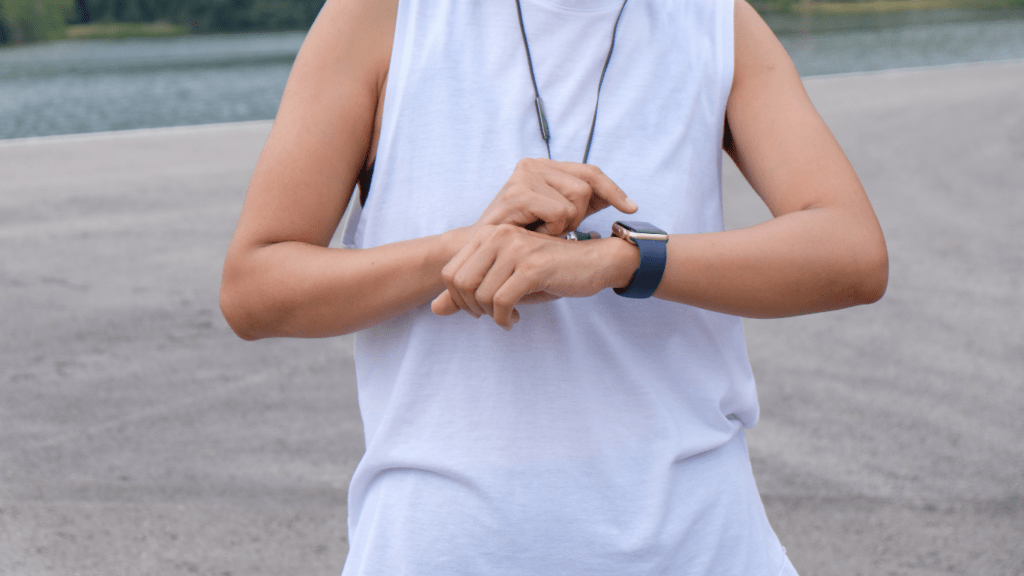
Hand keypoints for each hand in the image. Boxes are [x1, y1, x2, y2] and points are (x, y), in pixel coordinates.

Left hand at [431, 225, 634, 329]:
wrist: (594, 263)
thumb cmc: (548, 272)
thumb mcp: (504, 281)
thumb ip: (468, 293)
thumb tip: (434, 310)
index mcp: (489, 234)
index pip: (449, 272)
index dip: (457, 299)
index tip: (478, 308)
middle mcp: (499, 235)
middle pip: (460, 284)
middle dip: (470, 309)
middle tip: (490, 316)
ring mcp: (515, 249)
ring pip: (480, 294)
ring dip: (491, 316)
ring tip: (506, 319)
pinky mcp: (532, 267)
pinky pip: (501, 301)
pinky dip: (504, 318)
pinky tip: (514, 320)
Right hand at [476, 158, 636, 236]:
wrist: (482, 251)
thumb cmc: (522, 236)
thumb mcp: (559, 218)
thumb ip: (586, 205)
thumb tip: (626, 203)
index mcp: (545, 167)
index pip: (590, 172)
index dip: (613, 190)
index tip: (631, 208)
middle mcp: (534, 164)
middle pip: (586, 187)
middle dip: (578, 215)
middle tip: (556, 229)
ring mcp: (524, 175)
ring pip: (575, 200)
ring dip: (564, 224)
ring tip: (543, 230)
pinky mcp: (518, 192)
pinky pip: (559, 211)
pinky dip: (553, 228)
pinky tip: (537, 232)